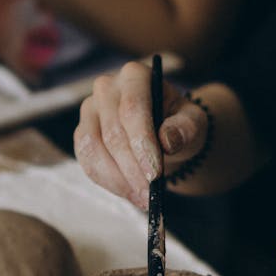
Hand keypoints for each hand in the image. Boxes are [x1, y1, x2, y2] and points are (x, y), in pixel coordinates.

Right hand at [74, 61, 209, 208]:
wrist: (163, 133)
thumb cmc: (178, 123)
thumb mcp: (193, 123)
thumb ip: (186, 128)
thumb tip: (168, 140)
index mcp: (135, 76)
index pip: (133, 110)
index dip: (142, 144)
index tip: (155, 175)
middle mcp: (106, 87)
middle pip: (113, 133)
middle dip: (132, 170)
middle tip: (150, 195)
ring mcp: (90, 110)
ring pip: (93, 149)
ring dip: (117, 180)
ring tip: (142, 199)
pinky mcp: (82, 134)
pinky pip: (87, 161)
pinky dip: (107, 182)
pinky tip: (129, 193)